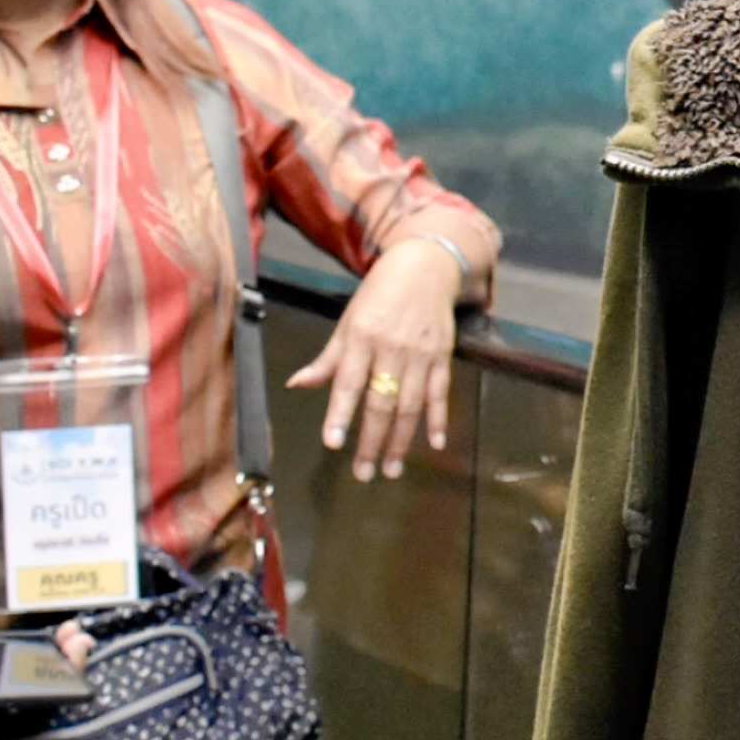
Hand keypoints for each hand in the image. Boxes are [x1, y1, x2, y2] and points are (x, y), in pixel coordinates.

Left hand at [288, 236, 461, 481]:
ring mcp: (420, 353)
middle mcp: (391, 348)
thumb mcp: (348, 321)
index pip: (348, 383)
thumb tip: (297, 384)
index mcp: (361, 337)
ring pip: (410, 404)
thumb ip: (328, 358)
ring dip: (402, 440)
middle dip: (372, 441)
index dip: (340, 414)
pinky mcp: (442, 355)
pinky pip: (440, 392)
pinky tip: (435, 443)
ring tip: (392, 468)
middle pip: (381, 401)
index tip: (333, 443)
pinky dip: (439, 419)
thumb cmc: (379, 294)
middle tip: (364, 472)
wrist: (425, 266)